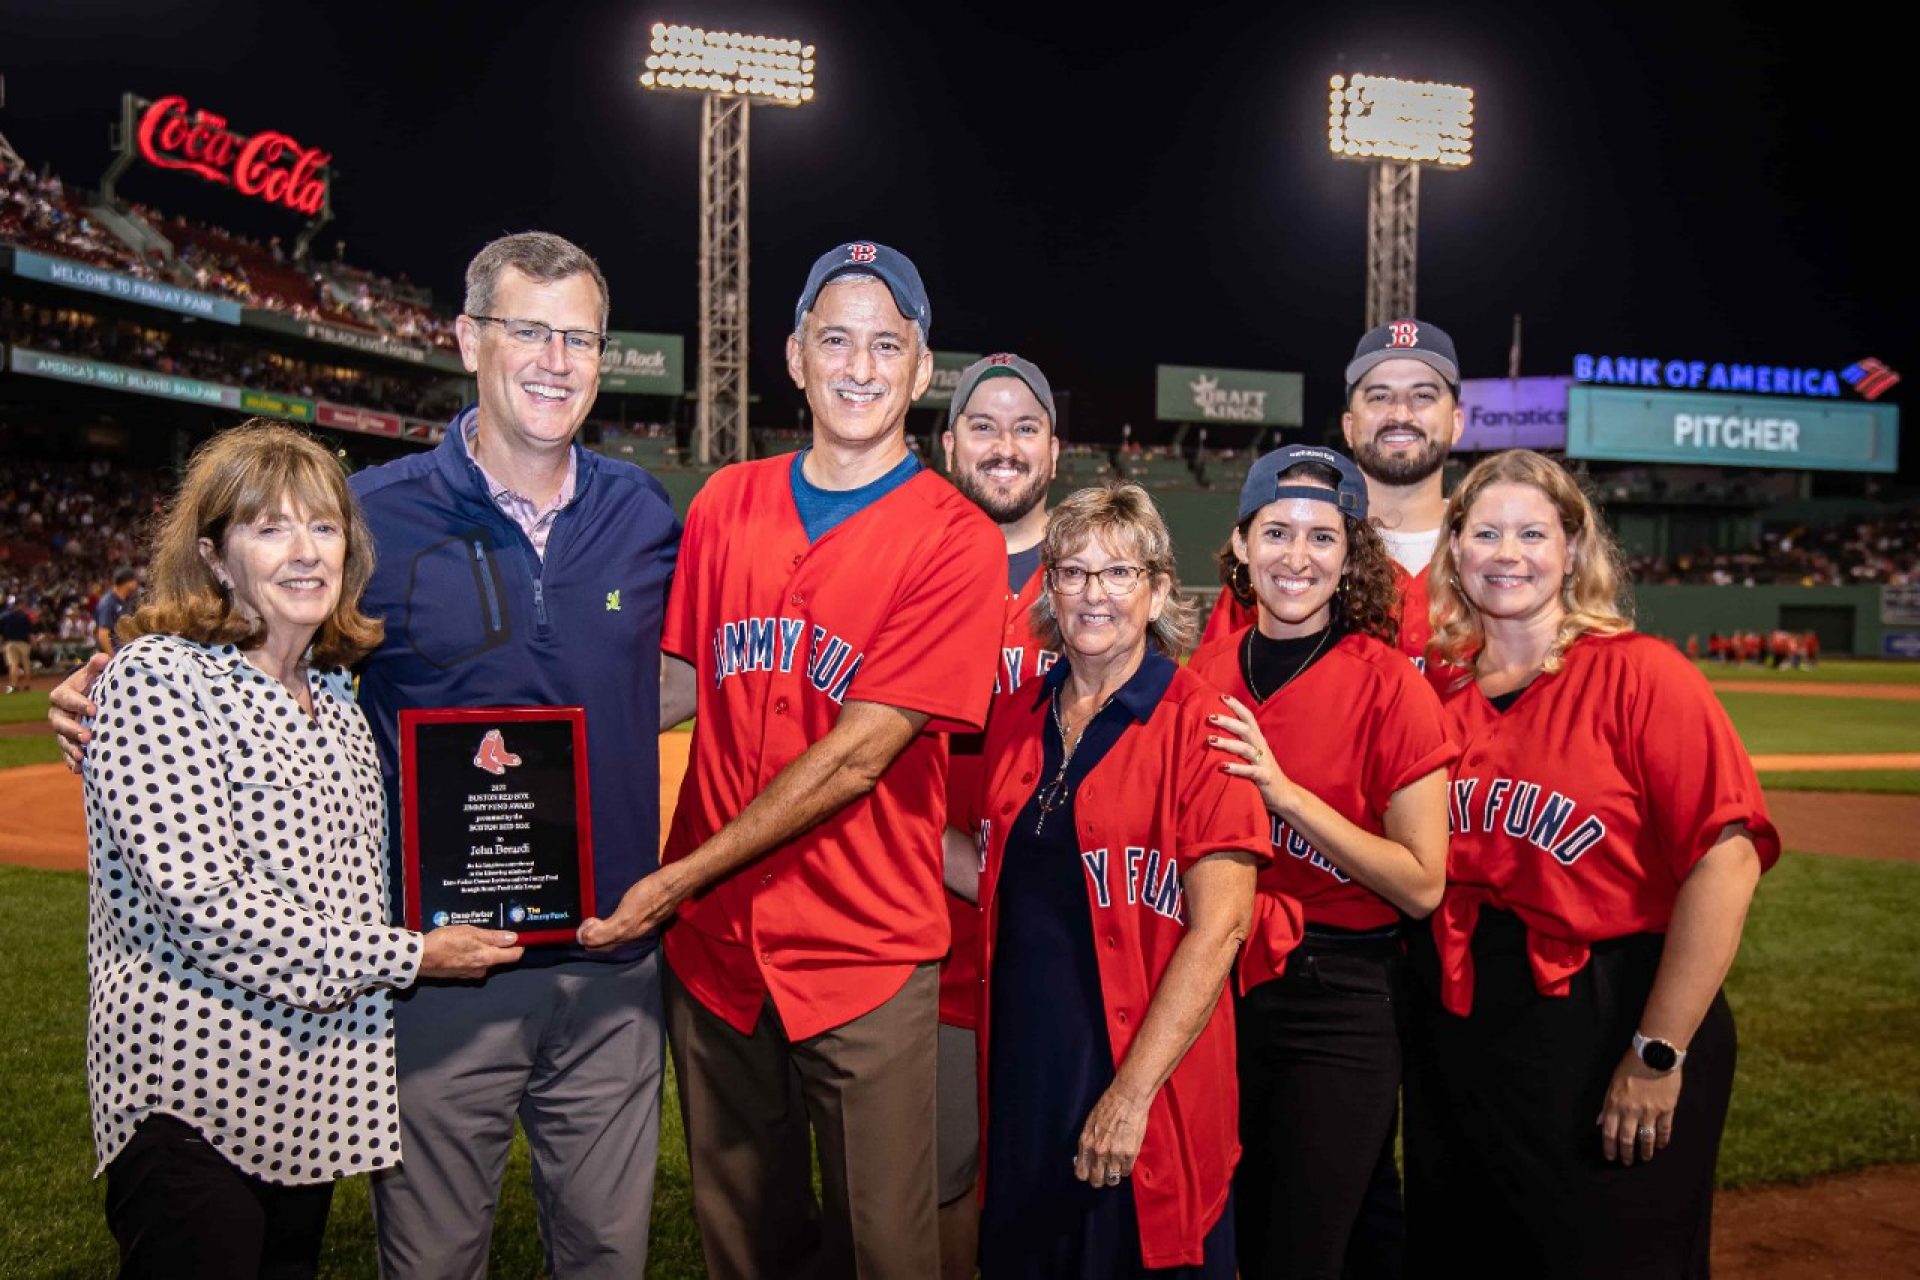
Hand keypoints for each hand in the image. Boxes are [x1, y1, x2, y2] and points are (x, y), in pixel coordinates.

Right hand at [50, 654, 107, 773]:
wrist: (92, 699)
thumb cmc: (94, 684)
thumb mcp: (94, 675)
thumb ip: (97, 667)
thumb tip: (103, 657)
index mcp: (62, 695)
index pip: (66, 698)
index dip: (78, 703)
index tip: (94, 710)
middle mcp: (58, 713)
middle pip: (60, 723)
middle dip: (73, 730)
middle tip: (88, 737)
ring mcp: (62, 730)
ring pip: (62, 740)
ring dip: (71, 748)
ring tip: (82, 755)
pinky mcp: (68, 743)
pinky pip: (66, 754)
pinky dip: (72, 762)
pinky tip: (79, 769)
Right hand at [418, 926, 522, 980]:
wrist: (420, 957)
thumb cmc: (446, 941)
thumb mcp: (471, 933)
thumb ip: (493, 937)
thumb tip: (514, 938)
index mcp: (488, 958)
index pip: (514, 956)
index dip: (518, 945)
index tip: (517, 935)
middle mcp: (483, 970)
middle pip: (500, 958)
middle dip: (499, 946)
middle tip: (490, 931)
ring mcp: (471, 974)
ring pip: (486, 960)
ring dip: (484, 950)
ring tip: (473, 936)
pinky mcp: (460, 974)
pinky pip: (474, 964)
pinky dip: (473, 955)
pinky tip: (463, 946)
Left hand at [578, 866, 686, 949]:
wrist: (674, 883)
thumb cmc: (648, 896)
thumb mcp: (624, 917)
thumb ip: (605, 931)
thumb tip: (584, 940)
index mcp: (627, 935)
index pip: (603, 945)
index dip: (588, 940)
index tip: (579, 929)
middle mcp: (634, 932)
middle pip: (610, 940)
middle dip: (594, 936)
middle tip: (583, 925)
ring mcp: (641, 922)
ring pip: (617, 931)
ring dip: (603, 928)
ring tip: (593, 920)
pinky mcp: (645, 912)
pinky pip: (624, 920)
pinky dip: (612, 920)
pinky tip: (611, 911)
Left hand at [1074, 1083, 1149, 1187]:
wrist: (1127, 1097)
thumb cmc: (1108, 1106)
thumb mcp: (1090, 1123)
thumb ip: (1087, 1142)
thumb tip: (1085, 1157)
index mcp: (1086, 1143)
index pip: (1081, 1172)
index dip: (1085, 1175)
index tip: (1090, 1173)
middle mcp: (1099, 1151)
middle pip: (1096, 1180)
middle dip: (1099, 1180)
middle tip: (1103, 1175)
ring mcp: (1115, 1154)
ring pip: (1112, 1179)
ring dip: (1113, 1176)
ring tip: (1115, 1169)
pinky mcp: (1130, 1153)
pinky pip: (1126, 1172)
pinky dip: (1125, 1169)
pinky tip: (1125, 1161)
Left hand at [1208, 694, 1294, 813]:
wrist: (1284, 795)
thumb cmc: (1261, 772)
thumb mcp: (1251, 754)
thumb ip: (1239, 743)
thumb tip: (1214, 732)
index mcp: (1257, 740)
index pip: (1248, 718)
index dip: (1237, 706)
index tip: (1222, 696)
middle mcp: (1261, 748)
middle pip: (1245, 729)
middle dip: (1228, 721)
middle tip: (1210, 717)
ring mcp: (1264, 762)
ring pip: (1246, 748)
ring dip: (1228, 743)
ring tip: (1210, 740)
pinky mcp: (1264, 777)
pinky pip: (1250, 771)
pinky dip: (1236, 768)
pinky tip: (1222, 767)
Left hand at [1596, 1048, 1682, 1164]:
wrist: (1654, 1054)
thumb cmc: (1630, 1065)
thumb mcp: (1612, 1083)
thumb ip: (1607, 1104)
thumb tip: (1600, 1121)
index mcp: (1615, 1104)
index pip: (1609, 1132)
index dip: (1609, 1147)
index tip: (1610, 1157)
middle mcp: (1631, 1111)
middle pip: (1627, 1139)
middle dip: (1626, 1154)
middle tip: (1626, 1162)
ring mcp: (1650, 1111)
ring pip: (1646, 1138)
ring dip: (1645, 1151)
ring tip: (1645, 1158)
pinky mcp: (1666, 1109)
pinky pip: (1664, 1130)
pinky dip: (1662, 1140)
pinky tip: (1661, 1145)